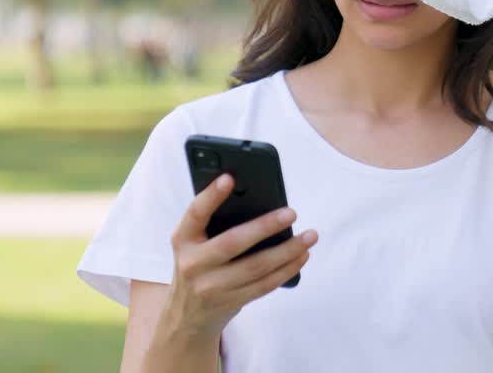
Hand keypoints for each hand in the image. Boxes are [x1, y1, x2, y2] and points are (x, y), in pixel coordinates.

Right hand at [164, 174, 318, 339]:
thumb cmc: (199, 266)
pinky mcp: (230, 302)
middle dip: (265, 227)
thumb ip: (214, 223)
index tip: (230, 178)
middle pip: (233, 242)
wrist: (187, 315)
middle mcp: (193, 263)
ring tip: (309, 236)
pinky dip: (287, 269)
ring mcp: (211, 287)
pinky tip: (302, 256)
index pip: (195, 214)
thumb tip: (257, 199)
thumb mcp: (194, 244)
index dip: (211, 196)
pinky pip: (264, 285)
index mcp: (182, 239)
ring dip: (287, 251)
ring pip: (256, 267)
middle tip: (292, 213)